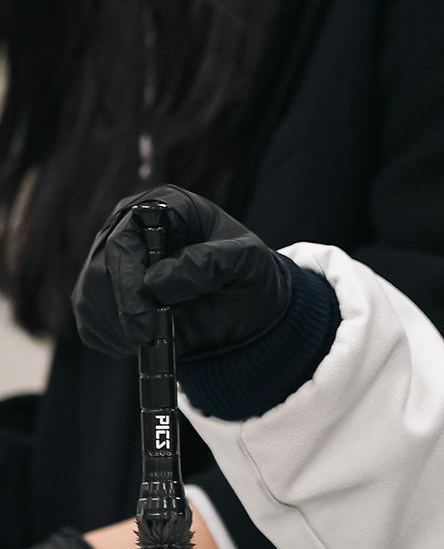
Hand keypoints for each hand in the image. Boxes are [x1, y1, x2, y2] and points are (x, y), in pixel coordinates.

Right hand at [72, 184, 291, 359]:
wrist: (246, 306)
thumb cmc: (248, 274)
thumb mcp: (247, 262)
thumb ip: (210, 262)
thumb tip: (156, 282)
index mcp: (162, 207)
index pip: (123, 240)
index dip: (128, 282)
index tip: (146, 321)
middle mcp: (129, 227)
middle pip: (98, 271)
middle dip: (123, 312)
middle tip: (150, 339)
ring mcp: (112, 260)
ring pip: (89, 297)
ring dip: (118, 329)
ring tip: (156, 339)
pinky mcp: (105, 293)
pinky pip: (90, 321)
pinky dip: (112, 339)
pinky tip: (144, 342)